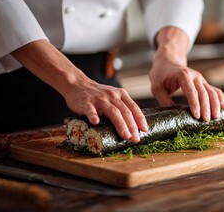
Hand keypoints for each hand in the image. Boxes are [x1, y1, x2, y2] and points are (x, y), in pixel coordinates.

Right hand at [12, 40, 147, 141]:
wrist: (78, 84)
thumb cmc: (98, 95)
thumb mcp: (113, 97)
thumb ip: (122, 107)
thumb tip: (134, 126)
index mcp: (121, 95)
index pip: (134, 107)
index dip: (140, 119)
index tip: (145, 130)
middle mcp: (112, 96)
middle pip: (125, 111)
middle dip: (132, 126)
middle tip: (135, 139)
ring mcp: (99, 99)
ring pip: (112, 112)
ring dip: (120, 124)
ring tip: (125, 136)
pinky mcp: (86, 103)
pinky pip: (90, 110)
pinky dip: (93, 116)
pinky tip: (96, 123)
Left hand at [149, 27, 223, 120]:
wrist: (168, 62)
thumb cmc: (161, 75)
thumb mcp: (156, 87)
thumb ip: (164, 100)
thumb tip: (173, 114)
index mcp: (183, 75)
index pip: (191, 91)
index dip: (195, 104)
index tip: (196, 116)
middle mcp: (194, 76)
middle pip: (203, 92)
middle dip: (206, 107)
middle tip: (206, 120)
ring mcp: (201, 79)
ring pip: (212, 91)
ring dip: (215, 104)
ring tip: (216, 117)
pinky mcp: (204, 83)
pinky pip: (214, 90)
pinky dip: (220, 98)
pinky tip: (223, 107)